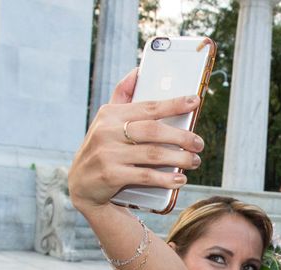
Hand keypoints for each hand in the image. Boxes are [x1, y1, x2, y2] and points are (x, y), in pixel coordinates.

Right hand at [68, 69, 204, 211]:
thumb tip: (138, 71)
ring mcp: (108, 154)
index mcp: (110, 114)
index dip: (173, 104)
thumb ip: (122, 98)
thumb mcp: (106, 122)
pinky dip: (166, 178)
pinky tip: (180, 179)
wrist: (82, 186)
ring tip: (194, 161)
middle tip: (199, 143)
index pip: (147, 106)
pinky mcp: (111, 176)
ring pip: (153, 154)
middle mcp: (107, 131)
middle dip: (182, 137)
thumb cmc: (103, 150)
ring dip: (179, 158)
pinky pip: (146, 176)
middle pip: (153, 131)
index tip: (195, 101)